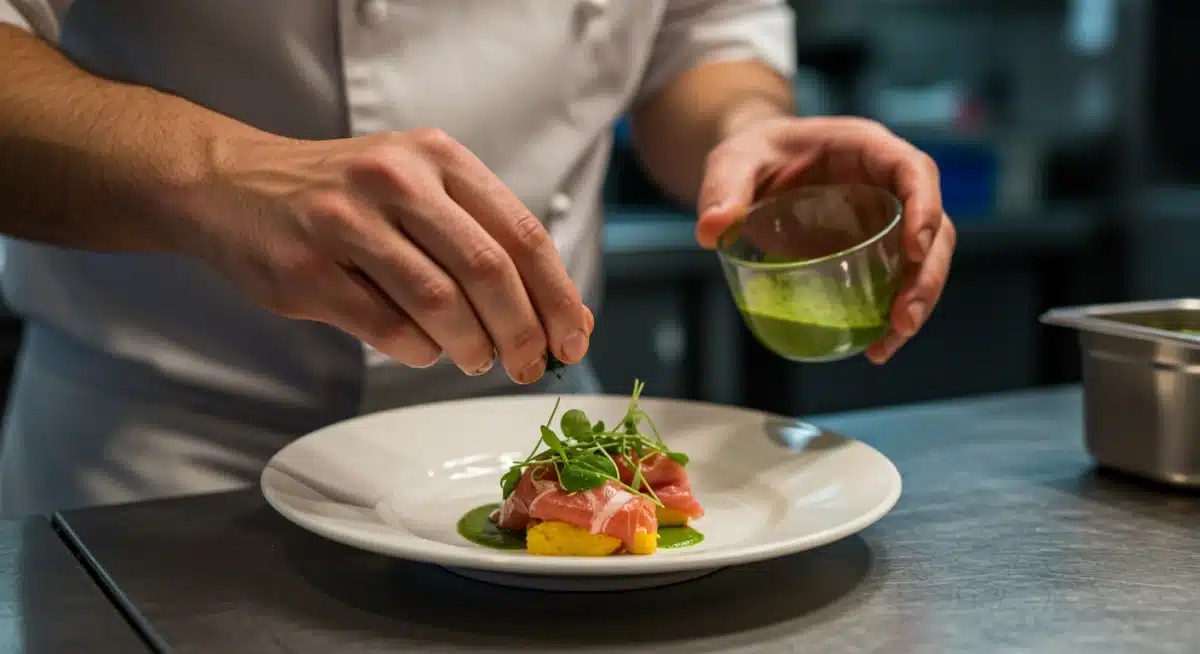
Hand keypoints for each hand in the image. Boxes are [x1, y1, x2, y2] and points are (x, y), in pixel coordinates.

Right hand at [175, 128, 591, 382]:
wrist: (234, 185)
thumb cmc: (347, 197)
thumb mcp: (423, 193)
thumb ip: (489, 242)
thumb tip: (565, 314)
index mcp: (438, 157)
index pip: (522, 232)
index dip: (556, 295)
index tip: (572, 338)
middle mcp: (395, 179)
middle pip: (488, 270)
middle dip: (522, 332)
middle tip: (529, 365)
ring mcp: (346, 223)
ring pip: (439, 303)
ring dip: (471, 347)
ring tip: (476, 360)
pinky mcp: (307, 271)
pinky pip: (386, 329)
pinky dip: (419, 351)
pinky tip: (424, 348)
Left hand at [695, 116, 954, 363]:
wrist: (751, 167)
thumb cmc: (750, 152)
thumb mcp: (732, 161)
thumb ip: (723, 188)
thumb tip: (712, 230)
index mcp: (865, 147)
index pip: (914, 170)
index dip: (925, 207)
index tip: (914, 249)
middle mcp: (886, 182)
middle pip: (935, 225)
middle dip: (927, 275)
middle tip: (903, 320)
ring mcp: (884, 217)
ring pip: (924, 259)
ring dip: (916, 302)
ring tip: (886, 345)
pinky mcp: (872, 247)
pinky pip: (896, 278)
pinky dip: (889, 312)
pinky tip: (873, 346)